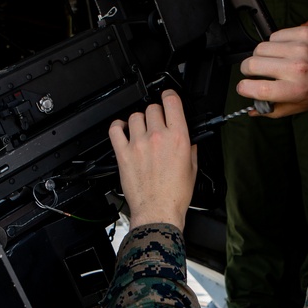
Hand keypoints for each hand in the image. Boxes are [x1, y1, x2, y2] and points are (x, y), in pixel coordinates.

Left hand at [109, 89, 197, 230]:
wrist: (158, 212)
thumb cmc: (175, 195)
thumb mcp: (192, 169)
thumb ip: (190, 149)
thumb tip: (188, 139)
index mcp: (179, 138)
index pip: (172, 102)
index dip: (169, 95)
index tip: (168, 98)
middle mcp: (158, 137)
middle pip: (153, 108)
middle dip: (156, 114)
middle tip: (157, 124)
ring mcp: (139, 144)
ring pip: (135, 116)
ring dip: (139, 121)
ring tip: (141, 131)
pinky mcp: (124, 154)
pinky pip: (115, 129)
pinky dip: (119, 126)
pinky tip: (123, 130)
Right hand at [237, 24, 307, 117]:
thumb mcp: (299, 105)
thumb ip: (273, 110)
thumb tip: (252, 109)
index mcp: (295, 89)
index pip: (257, 88)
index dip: (244, 88)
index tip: (244, 87)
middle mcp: (296, 68)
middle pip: (252, 64)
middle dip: (246, 69)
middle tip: (252, 72)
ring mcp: (299, 48)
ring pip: (260, 48)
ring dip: (260, 55)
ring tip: (271, 60)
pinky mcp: (303, 33)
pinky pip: (274, 36)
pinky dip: (274, 44)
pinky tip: (283, 50)